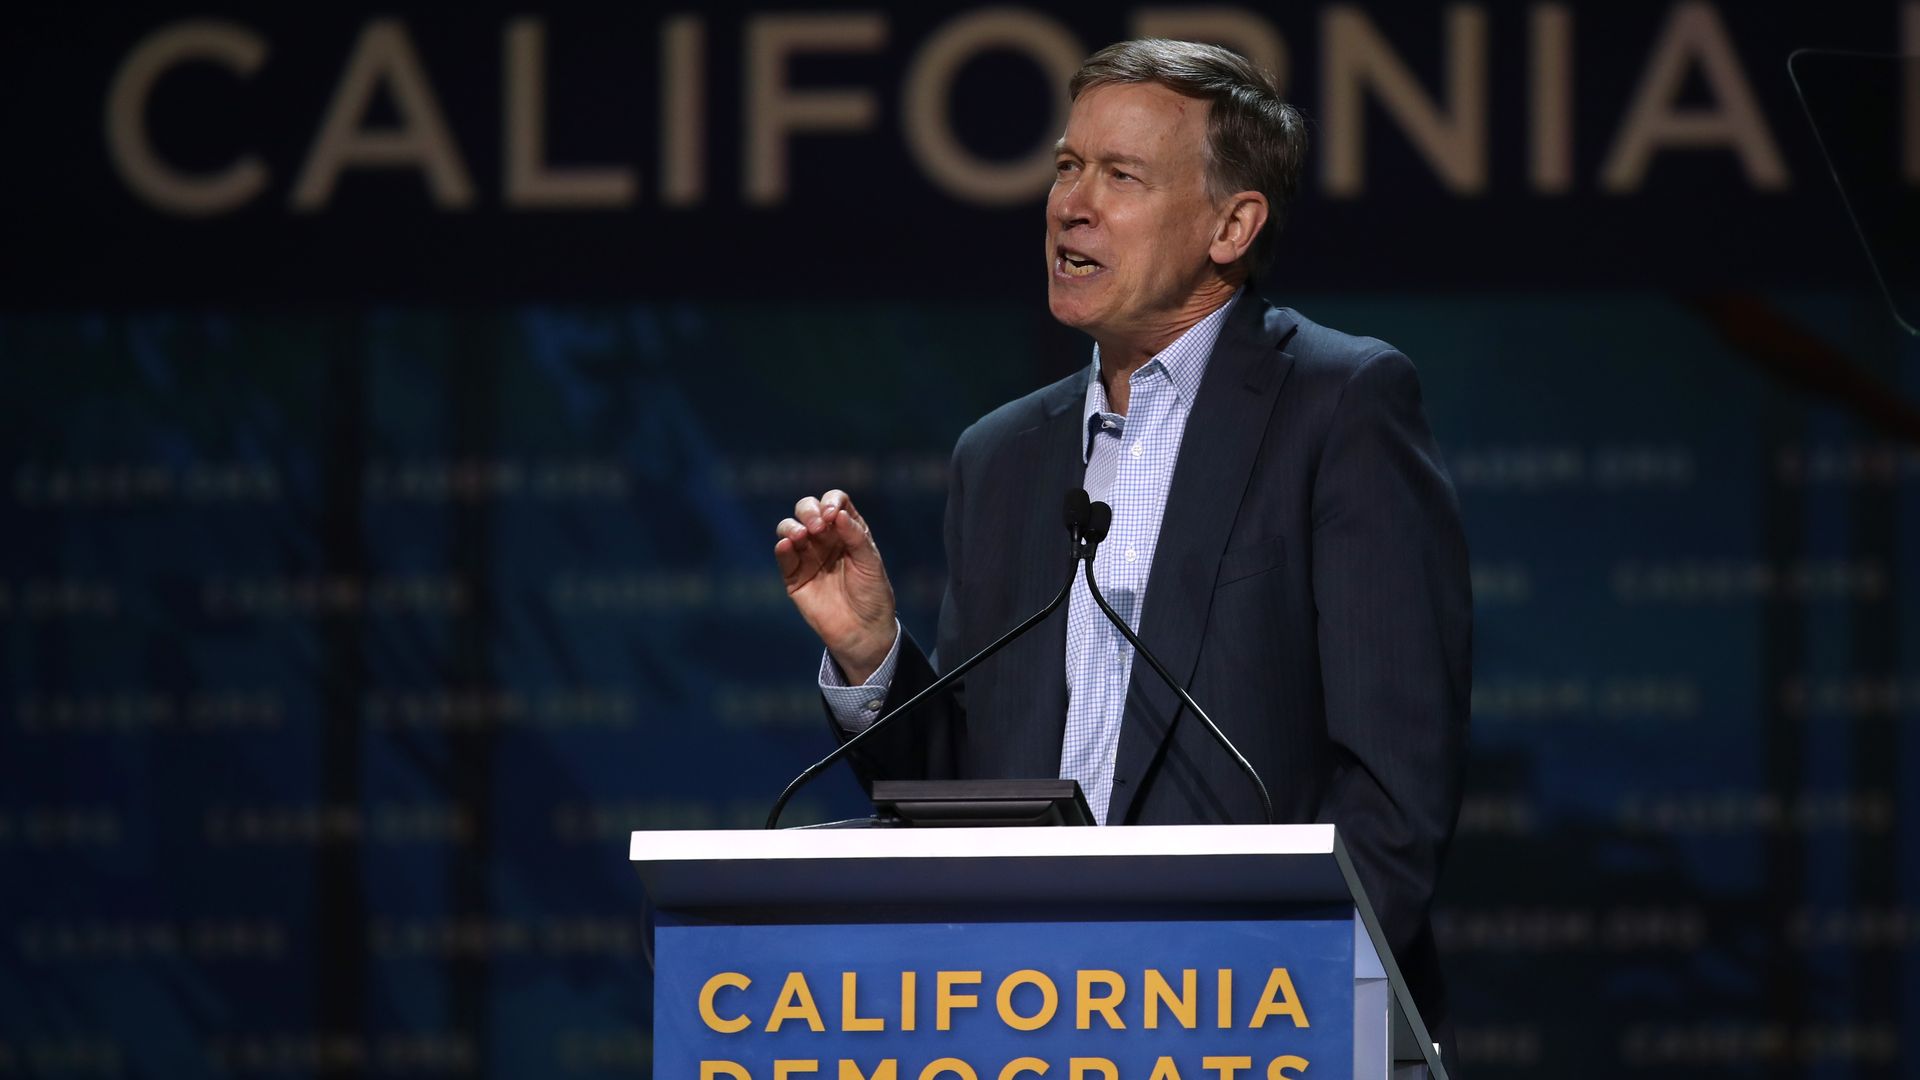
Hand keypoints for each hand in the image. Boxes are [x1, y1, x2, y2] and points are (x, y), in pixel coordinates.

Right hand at [774, 490, 896, 683]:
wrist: (863, 632)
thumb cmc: (872, 595)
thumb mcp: (870, 563)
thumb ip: (855, 537)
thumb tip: (837, 513)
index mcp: (848, 531)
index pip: (835, 502)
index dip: (831, 502)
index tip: (833, 516)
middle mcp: (826, 539)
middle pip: (808, 509)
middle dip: (808, 511)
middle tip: (817, 526)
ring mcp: (808, 556)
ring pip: (790, 528)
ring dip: (792, 526)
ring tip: (801, 536)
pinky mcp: (793, 576)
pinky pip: (783, 556)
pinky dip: (782, 547)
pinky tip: (788, 546)